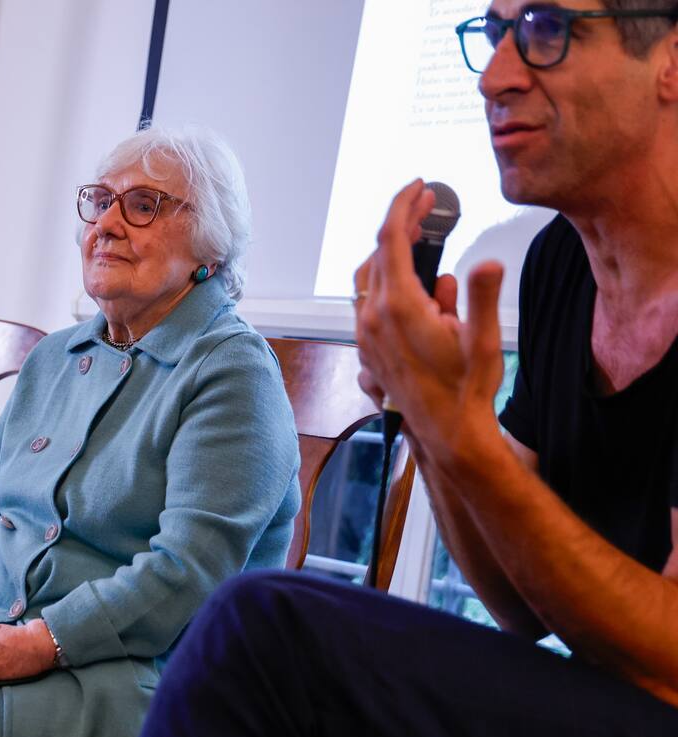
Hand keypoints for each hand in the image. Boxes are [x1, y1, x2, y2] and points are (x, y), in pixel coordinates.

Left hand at [352, 179, 505, 454]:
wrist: (446, 434)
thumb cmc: (465, 390)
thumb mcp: (483, 339)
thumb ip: (482, 296)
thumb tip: (486, 264)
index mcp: (398, 307)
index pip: (390, 238)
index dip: (404, 206)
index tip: (419, 188)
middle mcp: (372, 317)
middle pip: (377, 253)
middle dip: (401, 224)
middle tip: (427, 209)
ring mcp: (365, 334)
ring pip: (368, 277)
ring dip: (391, 254)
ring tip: (422, 239)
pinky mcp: (367, 348)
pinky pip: (368, 302)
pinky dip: (386, 281)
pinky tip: (415, 285)